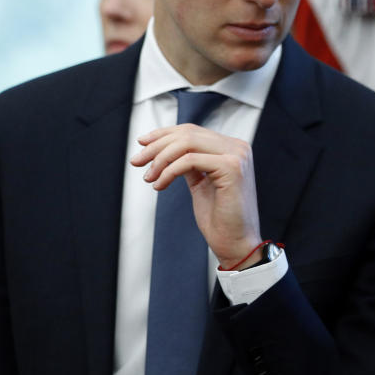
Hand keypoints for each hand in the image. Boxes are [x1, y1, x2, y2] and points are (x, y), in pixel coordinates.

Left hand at [130, 124, 263, 268]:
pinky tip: (160, 185)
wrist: (236, 243)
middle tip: (137, 161)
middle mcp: (237, 147)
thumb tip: (163, 149)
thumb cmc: (219, 218)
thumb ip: (189, 163)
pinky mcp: (232, 168)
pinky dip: (169, 171)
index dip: (164, 134)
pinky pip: (190, 161)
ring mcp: (237, 156)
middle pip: (187, 134)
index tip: (142, 144)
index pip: (192, 130)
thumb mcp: (201, 182)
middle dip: (156, 146)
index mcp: (231, 148)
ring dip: (160, 159)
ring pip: (187, 143)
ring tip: (149, 177)